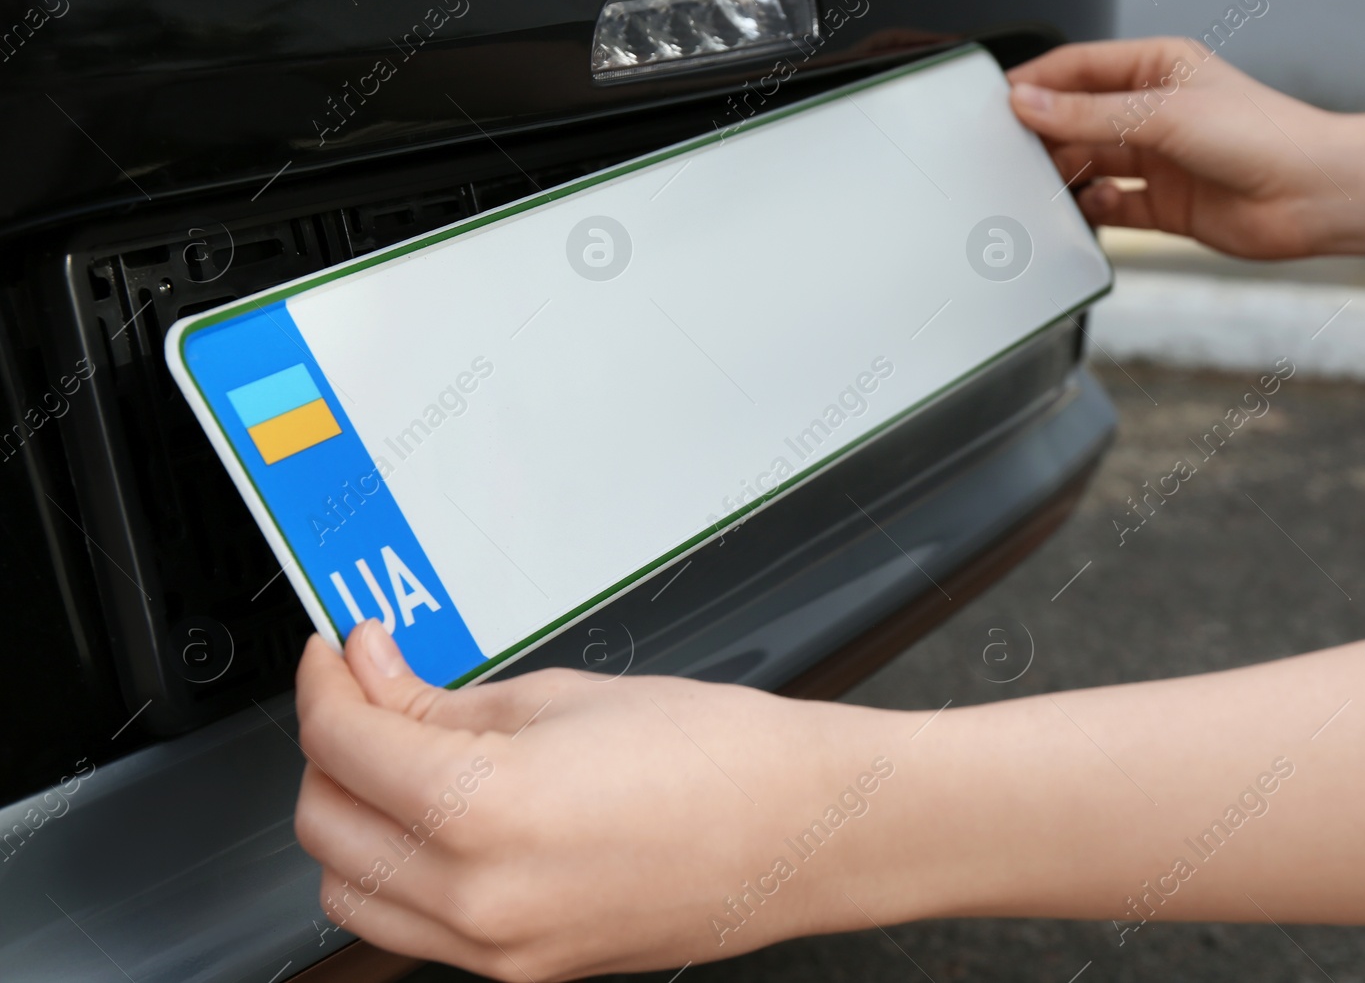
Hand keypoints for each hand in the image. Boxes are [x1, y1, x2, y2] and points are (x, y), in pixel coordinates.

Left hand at [293, 622, 913, 979]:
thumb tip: (377, 681)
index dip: (327, 680)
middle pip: (326, 825)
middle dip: (330, 745)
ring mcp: (498, 951)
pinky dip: (402, 868)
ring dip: (353, 816)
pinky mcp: (523, 971)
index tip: (341, 651)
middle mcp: (478, 900)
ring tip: (399, 752)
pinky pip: (415, 927)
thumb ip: (447, 702)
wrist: (803, 830)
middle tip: (370, 687)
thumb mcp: (564, 697)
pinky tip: (441, 812)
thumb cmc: (718, 756)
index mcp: (484, 811)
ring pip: (354, 892)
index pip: (342, 743)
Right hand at [1008, 37, 1359, 259]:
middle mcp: (1155, 111)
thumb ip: (1088, 114)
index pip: (1079, 68)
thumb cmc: (1262, 136)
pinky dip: (1092, 210)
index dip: (1035, 83)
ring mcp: (1159, 160)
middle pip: (1079, 119)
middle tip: (1008, 151)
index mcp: (1157, 67)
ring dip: (1066, 174)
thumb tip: (1027, 102)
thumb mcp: (1161, 114)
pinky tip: (1084, 211)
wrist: (1313, 195)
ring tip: (1038, 185)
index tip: (996, 101)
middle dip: (1045, 134)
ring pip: (1091, 163)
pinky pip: (1111, 206)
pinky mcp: (1164, 206)